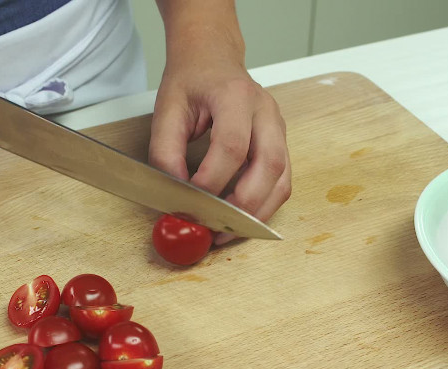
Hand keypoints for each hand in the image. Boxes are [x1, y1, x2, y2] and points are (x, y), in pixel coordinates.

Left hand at [148, 4, 290, 244]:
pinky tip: (241, 219)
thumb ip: (165, 151)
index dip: (212, 180)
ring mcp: (278, 128)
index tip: (190, 203)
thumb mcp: (167, 109)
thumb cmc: (192, 81)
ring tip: (227, 232)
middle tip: (215, 228)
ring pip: (282, 178)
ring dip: (258, 212)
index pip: (232, 145)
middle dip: (243, 204)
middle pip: (269, 164)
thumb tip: (174, 193)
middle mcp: (265, 111)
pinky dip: (264, 206)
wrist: (213, 57)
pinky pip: (282, 182)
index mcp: (236, 95)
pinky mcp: (281, 144)